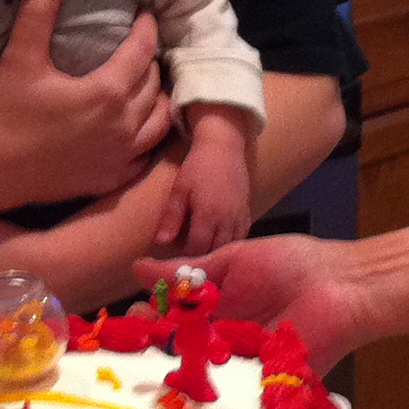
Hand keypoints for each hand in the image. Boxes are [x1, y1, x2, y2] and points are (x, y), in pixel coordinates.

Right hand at [0, 0, 171, 207]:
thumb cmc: (5, 113)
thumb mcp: (20, 59)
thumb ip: (38, 13)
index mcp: (107, 92)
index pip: (142, 51)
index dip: (146, 29)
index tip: (144, 16)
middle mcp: (123, 125)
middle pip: (154, 85)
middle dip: (151, 62)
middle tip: (140, 48)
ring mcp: (120, 156)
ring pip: (158, 121)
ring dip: (158, 100)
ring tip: (147, 86)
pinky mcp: (110, 179)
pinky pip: (144, 157)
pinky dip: (147, 139)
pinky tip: (138, 130)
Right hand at [135, 234, 372, 373]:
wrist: (341, 284)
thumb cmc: (292, 264)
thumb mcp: (233, 261)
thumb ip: (190, 271)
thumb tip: (139, 267)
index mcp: (216, 309)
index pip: (172, 320)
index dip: (149, 320)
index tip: (131, 317)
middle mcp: (224, 339)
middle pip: (181, 352)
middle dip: (156, 351)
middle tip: (134, 350)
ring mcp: (243, 364)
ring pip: (202, 375)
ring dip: (179, 375)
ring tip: (152, 375)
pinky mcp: (264, 385)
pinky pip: (234, 394)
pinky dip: (213, 395)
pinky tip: (189, 394)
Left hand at [154, 107, 253, 255]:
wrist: (224, 147)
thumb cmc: (197, 167)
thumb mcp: (179, 190)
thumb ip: (171, 217)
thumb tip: (160, 242)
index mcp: (208, 216)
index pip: (197, 249)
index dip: (186, 257)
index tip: (176, 260)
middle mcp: (227, 220)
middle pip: (215, 251)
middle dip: (202, 259)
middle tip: (188, 261)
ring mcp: (240, 217)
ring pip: (230, 246)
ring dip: (217, 254)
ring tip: (203, 256)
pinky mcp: (247, 212)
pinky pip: (242, 236)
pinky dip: (231, 244)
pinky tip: (220, 244)